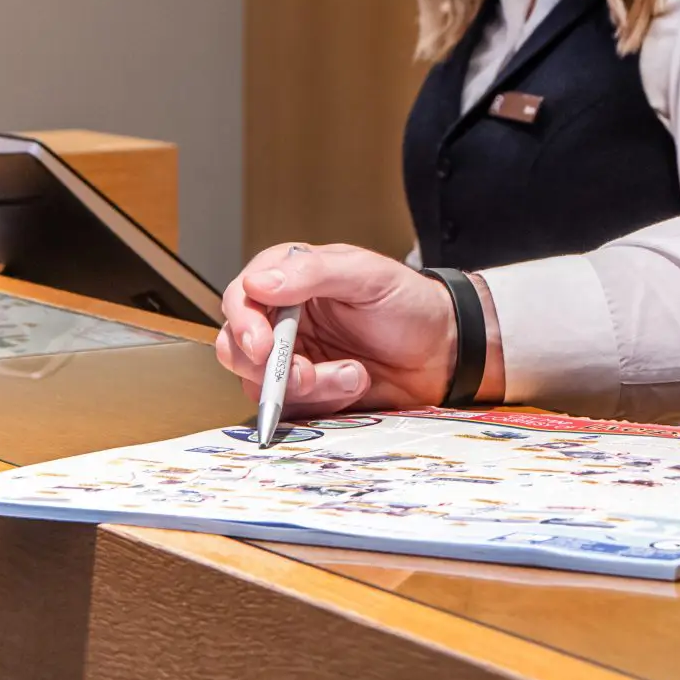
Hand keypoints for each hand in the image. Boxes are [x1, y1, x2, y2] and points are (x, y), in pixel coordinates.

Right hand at [213, 242, 456, 414]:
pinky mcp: (308, 391)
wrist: (443, 351)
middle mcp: (284, 319)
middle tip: (307, 374)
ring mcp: (293, 357)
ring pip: (262, 383)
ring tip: (354, 374)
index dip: (244, 323)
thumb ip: (314, 273)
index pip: (242, 297)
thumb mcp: (368, 276)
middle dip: (268, 367)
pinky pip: (292, 406)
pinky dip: (325, 400)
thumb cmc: (409, 304)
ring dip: (308, 387)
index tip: (264, 347)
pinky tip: (357, 382)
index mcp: (292, 279)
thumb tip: (258, 282)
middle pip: (236, 347)